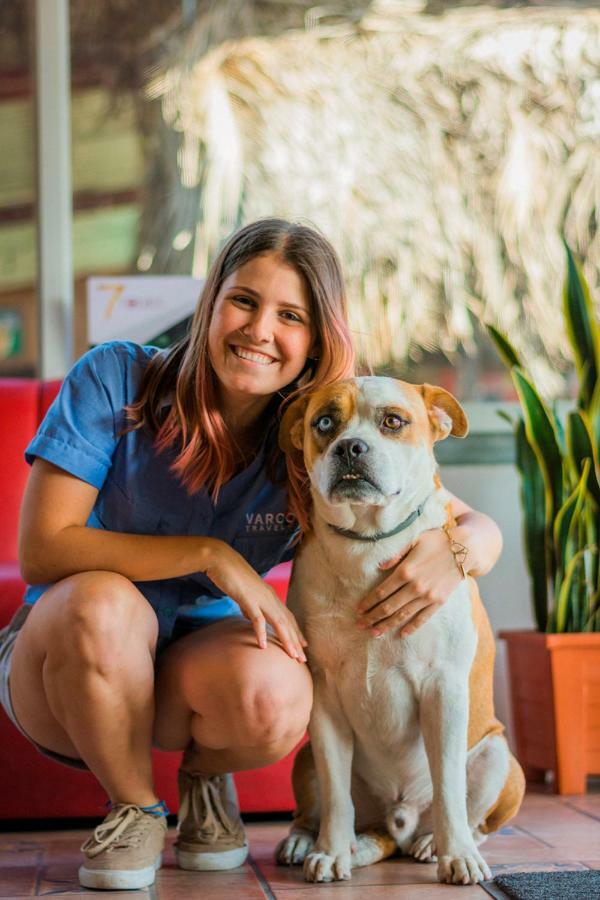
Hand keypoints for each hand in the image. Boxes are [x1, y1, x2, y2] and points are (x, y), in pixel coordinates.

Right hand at [205, 542, 306, 660]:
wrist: (221, 560)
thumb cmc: (231, 575)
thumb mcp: (244, 594)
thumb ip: (249, 606)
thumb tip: (251, 617)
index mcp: (270, 595)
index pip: (287, 616)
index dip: (296, 632)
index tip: (303, 646)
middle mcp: (270, 597)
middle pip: (287, 622)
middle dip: (296, 641)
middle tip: (302, 658)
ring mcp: (260, 598)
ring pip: (279, 622)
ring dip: (287, 640)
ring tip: (293, 655)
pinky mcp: (248, 599)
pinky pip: (257, 619)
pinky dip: (261, 633)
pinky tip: (264, 646)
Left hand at [356, 528, 464, 637]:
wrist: (465, 549)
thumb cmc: (437, 541)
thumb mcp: (414, 540)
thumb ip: (395, 554)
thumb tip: (380, 566)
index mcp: (405, 571)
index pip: (381, 592)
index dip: (368, 602)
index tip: (358, 610)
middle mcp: (414, 587)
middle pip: (388, 607)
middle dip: (372, 617)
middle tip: (360, 625)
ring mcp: (427, 596)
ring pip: (402, 615)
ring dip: (386, 625)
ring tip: (374, 634)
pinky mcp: (439, 602)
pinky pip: (422, 618)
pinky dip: (411, 627)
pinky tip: (401, 634)